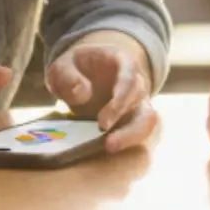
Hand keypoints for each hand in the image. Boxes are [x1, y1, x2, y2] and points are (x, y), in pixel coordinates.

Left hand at [45, 35, 157, 153]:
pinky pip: (140, 131)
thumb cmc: (74, 68)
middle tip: (108, 144)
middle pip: (142, 102)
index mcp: (122, 62)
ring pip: (148, 120)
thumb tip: (82, 93)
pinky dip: (128, 141)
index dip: (119, 101)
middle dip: (129, 127)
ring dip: (132, 136)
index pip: (129, 78)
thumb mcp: (62, 66)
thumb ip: (67, 76)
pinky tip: (108, 147)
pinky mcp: (135, 117)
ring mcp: (138, 100)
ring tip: (110, 147)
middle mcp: (136, 81)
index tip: (103, 123)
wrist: (84, 71)